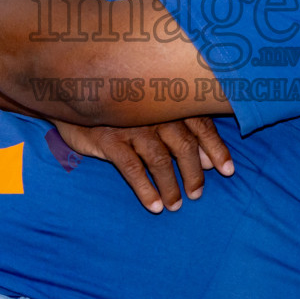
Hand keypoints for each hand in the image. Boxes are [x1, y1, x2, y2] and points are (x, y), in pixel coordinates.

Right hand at [49, 117, 234, 213]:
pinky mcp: (109, 139)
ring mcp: (131, 125)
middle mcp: (154, 111)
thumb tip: (208, 160)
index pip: (201, 125)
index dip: (216, 148)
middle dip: (194, 173)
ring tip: (174, 206)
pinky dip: (145, 189)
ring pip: (159, 160)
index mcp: (168, 101)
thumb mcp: (152, 109)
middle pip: (183, 145)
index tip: (227, 171)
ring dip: (170, 186)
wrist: (72, 93)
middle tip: (197, 195)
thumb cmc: (121, 104)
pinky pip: (132, 169)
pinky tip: (154, 205)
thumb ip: (181, 128)